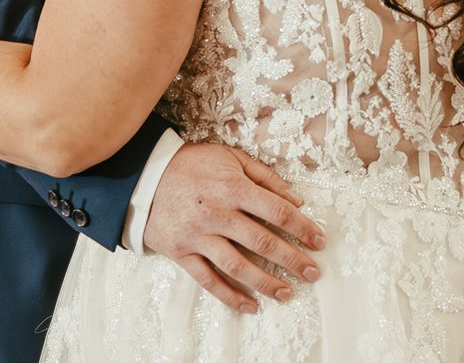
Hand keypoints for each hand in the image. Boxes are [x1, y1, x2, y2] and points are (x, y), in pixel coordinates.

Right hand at [143, 142, 324, 314]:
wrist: (145, 177)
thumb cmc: (192, 164)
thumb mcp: (230, 157)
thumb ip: (264, 176)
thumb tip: (295, 197)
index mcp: (233, 188)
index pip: (277, 210)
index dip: (302, 227)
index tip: (319, 240)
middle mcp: (218, 214)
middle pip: (262, 242)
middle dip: (292, 259)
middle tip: (313, 272)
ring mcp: (199, 237)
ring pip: (238, 266)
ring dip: (266, 282)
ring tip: (287, 293)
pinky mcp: (182, 253)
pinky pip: (208, 280)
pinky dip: (230, 296)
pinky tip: (250, 306)